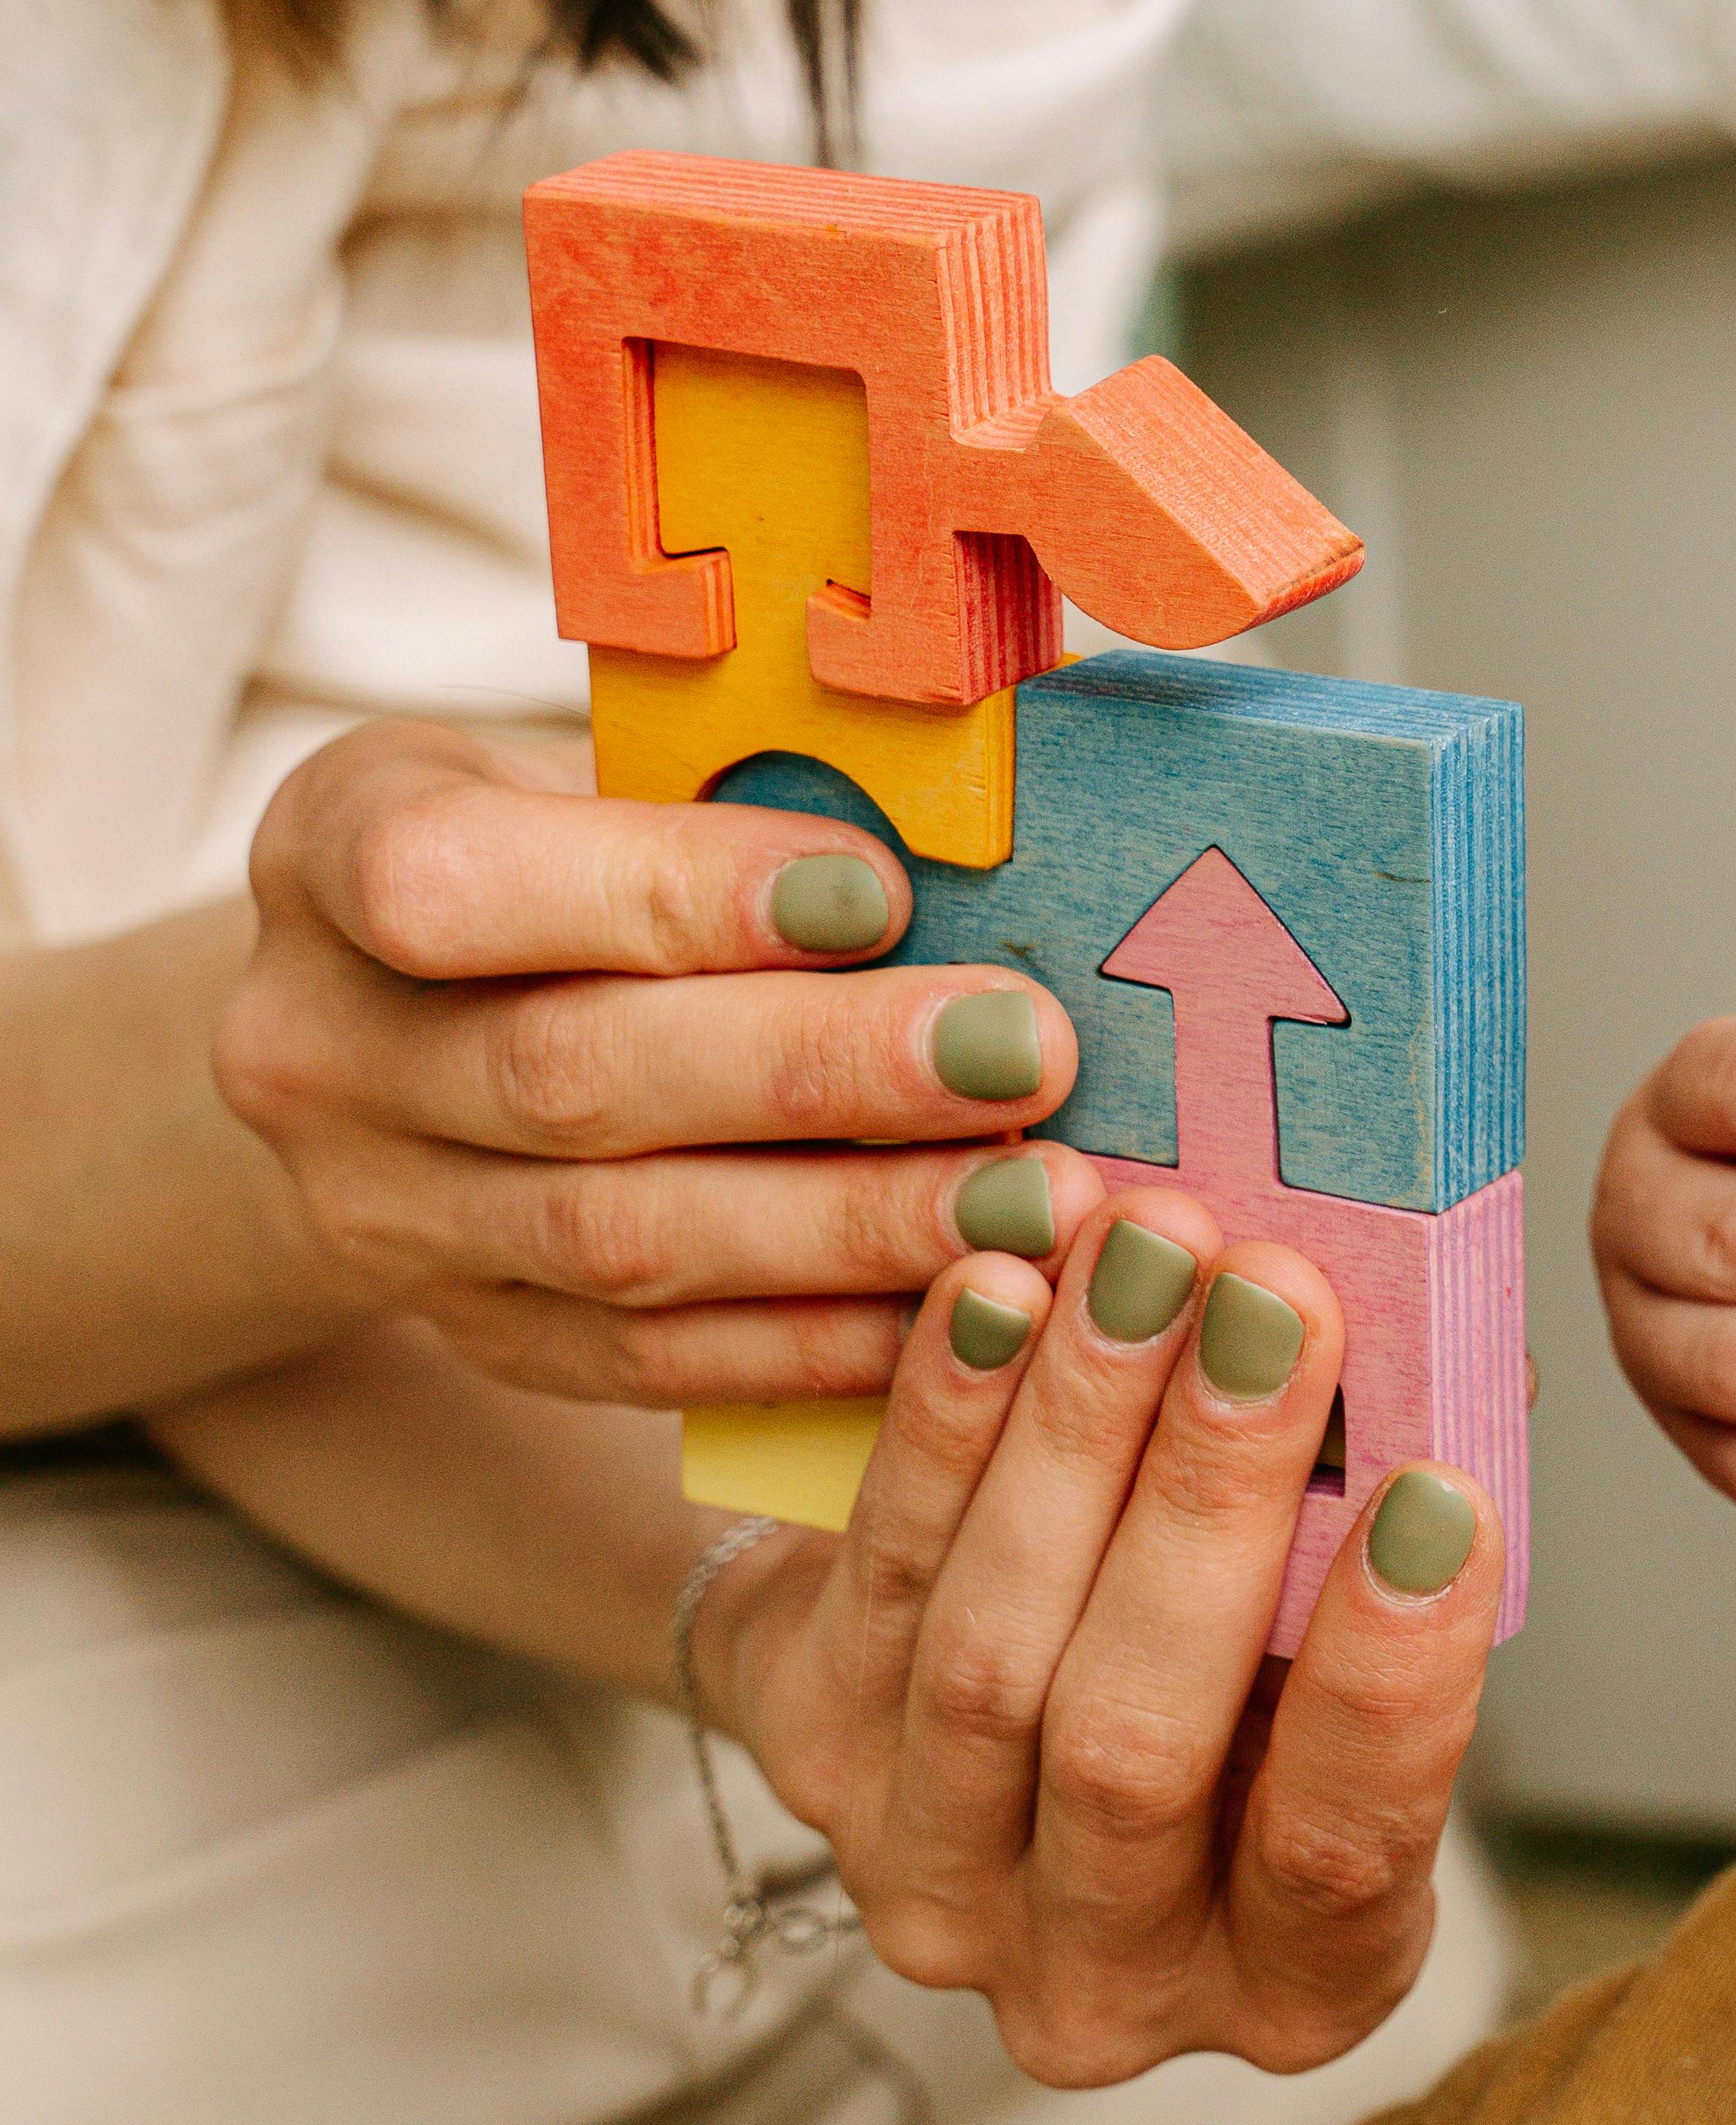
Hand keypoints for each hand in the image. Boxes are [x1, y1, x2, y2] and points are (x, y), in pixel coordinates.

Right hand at [220, 715, 1103, 1408]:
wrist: (420, 1020)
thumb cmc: (568, 848)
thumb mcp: (603, 764)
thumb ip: (741, 788)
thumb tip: (981, 828)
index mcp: (331, 846)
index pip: (455, 880)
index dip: (670, 891)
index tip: (878, 890)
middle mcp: (315, 1044)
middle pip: (567, 1077)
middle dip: (821, 1072)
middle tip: (1021, 1054)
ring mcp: (377, 1211)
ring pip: (619, 1241)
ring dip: (850, 1225)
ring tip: (1033, 1196)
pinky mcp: (473, 1333)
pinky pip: (649, 1360)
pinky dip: (816, 1339)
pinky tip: (959, 1303)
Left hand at [706, 1184, 1501, 2081]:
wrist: (1008, 1699)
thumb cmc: (1233, 1675)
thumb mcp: (1344, 1655)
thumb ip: (1393, 1545)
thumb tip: (1457, 1359)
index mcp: (1293, 1978)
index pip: (1340, 1851)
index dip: (1390, 1681)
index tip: (1437, 1497)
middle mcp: (1106, 1980)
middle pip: (1135, 1744)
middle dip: (1213, 1499)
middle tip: (1274, 1302)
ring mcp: (938, 1890)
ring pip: (992, 1659)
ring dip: (1075, 1429)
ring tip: (1146, 1258)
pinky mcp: (819, 1772)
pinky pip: (880, 1581)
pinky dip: (944, 1425)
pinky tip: (1002, 1291)